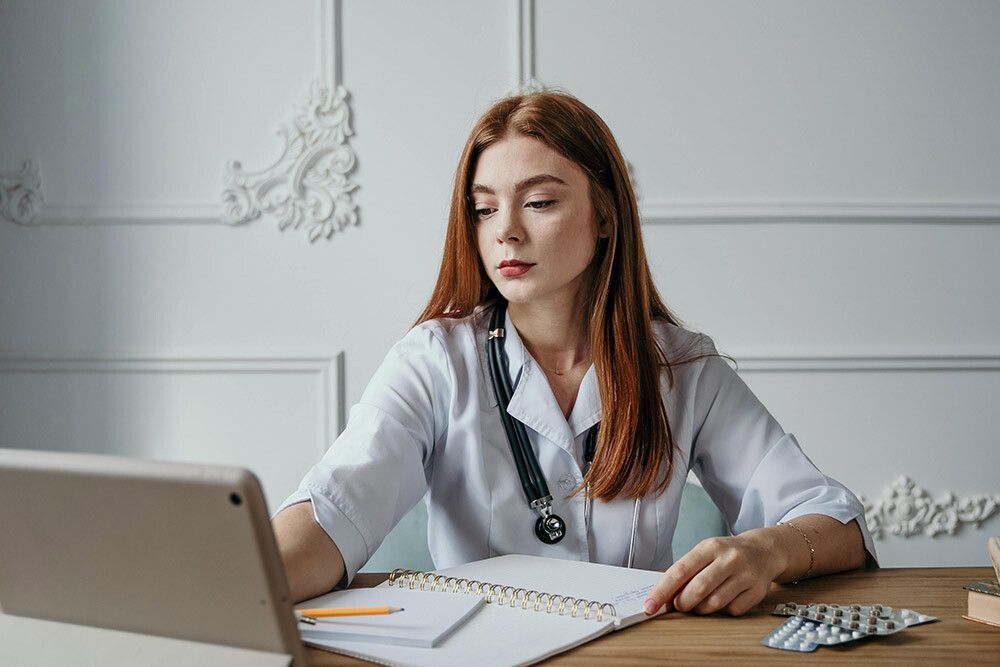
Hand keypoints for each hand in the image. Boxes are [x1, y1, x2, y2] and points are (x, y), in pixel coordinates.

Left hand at [643, 532, 783, 616]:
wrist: (763, 551)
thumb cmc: (726, 554)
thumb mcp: (704, 553)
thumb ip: (685, 572)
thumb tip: (662, 596)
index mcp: (710, 547)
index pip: (680, 571)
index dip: (662, 591)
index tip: (649, 606)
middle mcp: (729, 559)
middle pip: (698, 589)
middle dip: (682, 603)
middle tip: (677, 606)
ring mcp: (745, 575)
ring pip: (715, 602)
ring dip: (700, 609)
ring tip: (699, 603)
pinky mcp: (758, 591)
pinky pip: (733, 610)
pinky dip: (722, 611)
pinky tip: (722, 601)